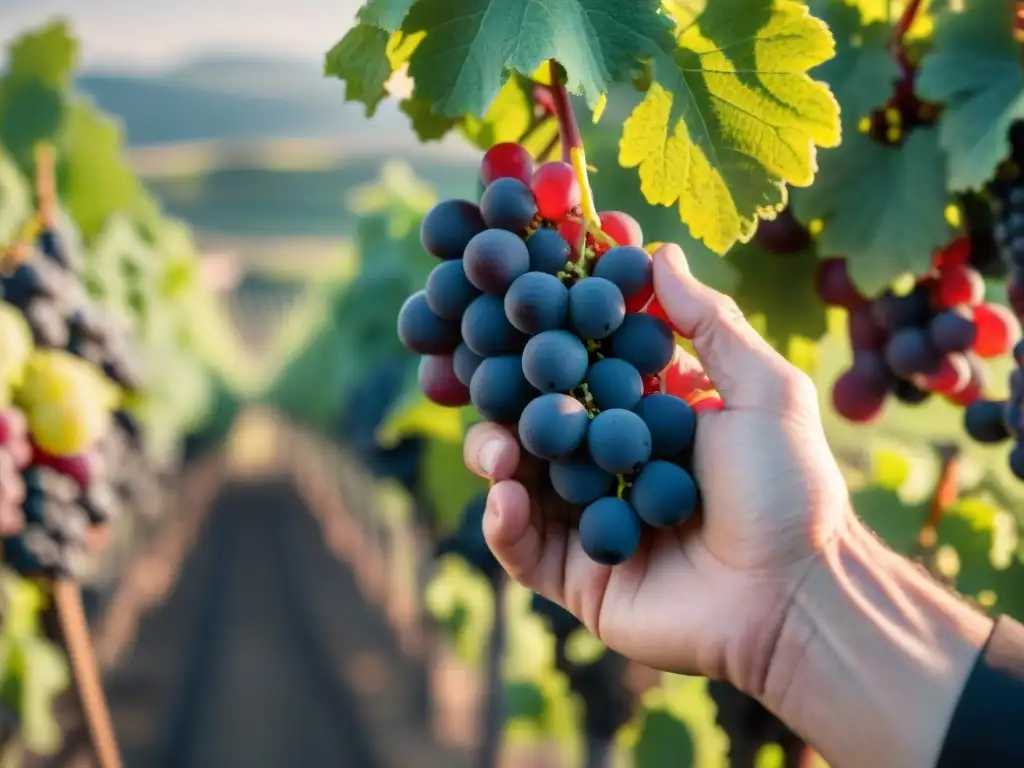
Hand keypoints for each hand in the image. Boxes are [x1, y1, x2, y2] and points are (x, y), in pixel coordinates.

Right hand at [463, 243, 850, 693]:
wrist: (798, 596)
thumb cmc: (792, 488)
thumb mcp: (764, 391)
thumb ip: (710, 323)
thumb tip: (660, 253)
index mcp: (648, 414)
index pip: (586, 363)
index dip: (554, 327)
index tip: (523, 288)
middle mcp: (611, 460)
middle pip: (539, 416)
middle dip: (506, 393)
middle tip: (480, 368)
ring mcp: (589, 517)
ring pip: (520, 477)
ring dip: (494, 454)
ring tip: (498, 450)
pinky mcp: (578, 574)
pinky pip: (522, 547)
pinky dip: (502, 523)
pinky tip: (506, 500)